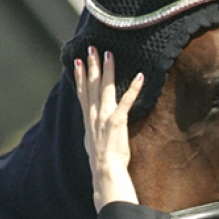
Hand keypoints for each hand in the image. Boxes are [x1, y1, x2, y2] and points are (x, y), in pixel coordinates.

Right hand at [74, 48, 143, 211]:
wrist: (104, 171)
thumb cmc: (101, 163)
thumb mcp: (93, 144)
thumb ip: (93, 132)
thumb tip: (93, 131)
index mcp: (88, 120)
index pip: (82, 93)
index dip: (79, 76)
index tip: (77, 62)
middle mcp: (94, 115)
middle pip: (91, 85)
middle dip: (91, 65)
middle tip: (91, 47)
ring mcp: (105, 117)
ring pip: (105, 88)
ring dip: (107, 70)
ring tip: (109, 54)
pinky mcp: (117, 121)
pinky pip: (127, 101)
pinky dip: (133, 88)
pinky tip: (140, 76)